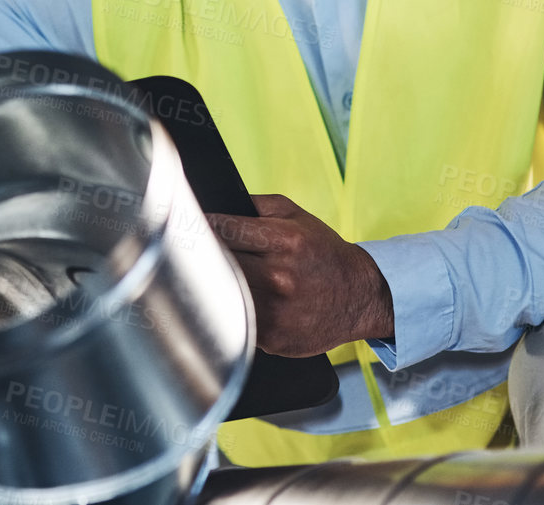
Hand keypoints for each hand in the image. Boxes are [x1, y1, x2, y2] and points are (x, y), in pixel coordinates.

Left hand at [205, 194, 394, 357]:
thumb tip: (214, 205)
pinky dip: (228, 311)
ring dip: (210, 285)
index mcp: (283, 240)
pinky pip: (235, 322)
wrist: (359, 296)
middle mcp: (279, 275)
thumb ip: (254, 205)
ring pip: (221, 295)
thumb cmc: (322, 252)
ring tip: (206, 278)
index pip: (221, 229)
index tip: (185, 227)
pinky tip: (232, 302)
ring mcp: (275, 310)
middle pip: (216, 263)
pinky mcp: (272, 338)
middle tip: (188, 251)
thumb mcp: (295, 215)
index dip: (198, 227)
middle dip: (199, 255)